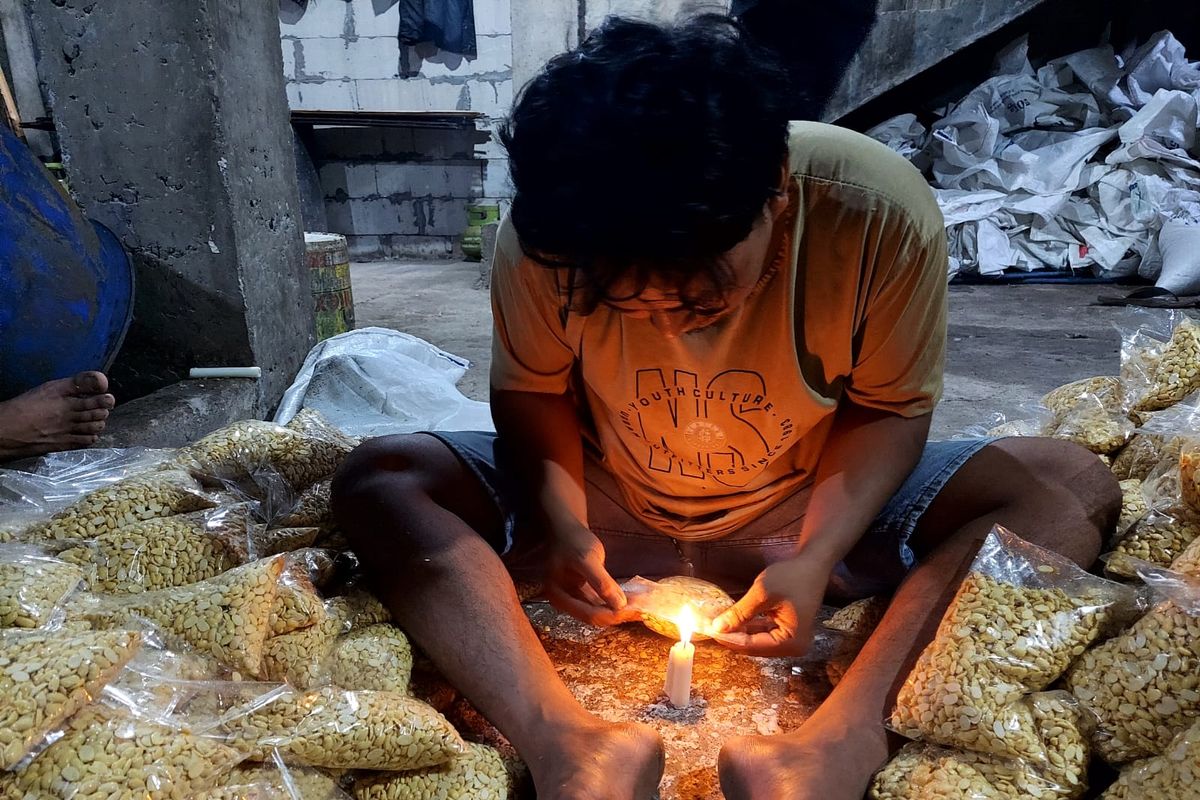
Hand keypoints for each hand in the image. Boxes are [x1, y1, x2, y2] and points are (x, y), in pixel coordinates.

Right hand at [543, 523, 635, 626]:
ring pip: (600, 611)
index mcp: (559, 597)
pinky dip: (615, 601)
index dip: (613, 615)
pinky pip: (601, 602)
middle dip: (619, 614)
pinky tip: (631, 598)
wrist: (567, 529)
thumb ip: (602, 583)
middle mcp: (564, 602)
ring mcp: (573, 598)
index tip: (635, 610)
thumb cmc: (573, 540)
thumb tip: (620, 606)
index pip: (590, 615)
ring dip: (620, 609)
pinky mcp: (583, 593)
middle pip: (595, 617)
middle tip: (642, 609)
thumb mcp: (587, 558)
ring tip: (641, 604)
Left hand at [710, 558, 828, 656]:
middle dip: (733, 637)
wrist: (813, 564)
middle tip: (709, 628)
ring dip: (738, 633)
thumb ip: (740, 613)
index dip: (729, 638)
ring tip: (718, 624)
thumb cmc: (792, 576)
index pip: (753, 646)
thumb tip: (717, 627)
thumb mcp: (762, 593)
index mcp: (792, 642)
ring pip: (757, 641)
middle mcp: (794, 647)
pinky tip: (733, 621)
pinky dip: (748, 628)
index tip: (708, 630)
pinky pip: (764, 634)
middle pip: (755, 647)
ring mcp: (792, 640)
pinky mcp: (787, 631)